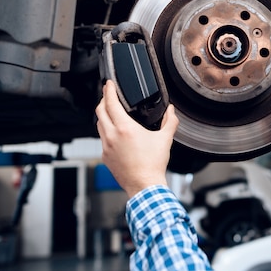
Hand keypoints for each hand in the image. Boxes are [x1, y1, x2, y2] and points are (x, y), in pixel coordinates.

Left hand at [95, 81, 178, 197]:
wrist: (144, 185)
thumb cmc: (153, 165)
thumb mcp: (165, 139)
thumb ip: (169, 121)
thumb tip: (171, 111)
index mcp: (125, 128)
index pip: (111, 103)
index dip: (108, 91)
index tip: (109, 84)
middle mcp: (112, 136)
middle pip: (100, 111)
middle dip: (103, 100)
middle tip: (108, 95)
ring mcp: (106, 147)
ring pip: (99, 125)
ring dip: (103, 116)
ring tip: (110, 112)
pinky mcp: (105, 156)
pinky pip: (102, 139)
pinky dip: (106, 132)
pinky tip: (114, 133)